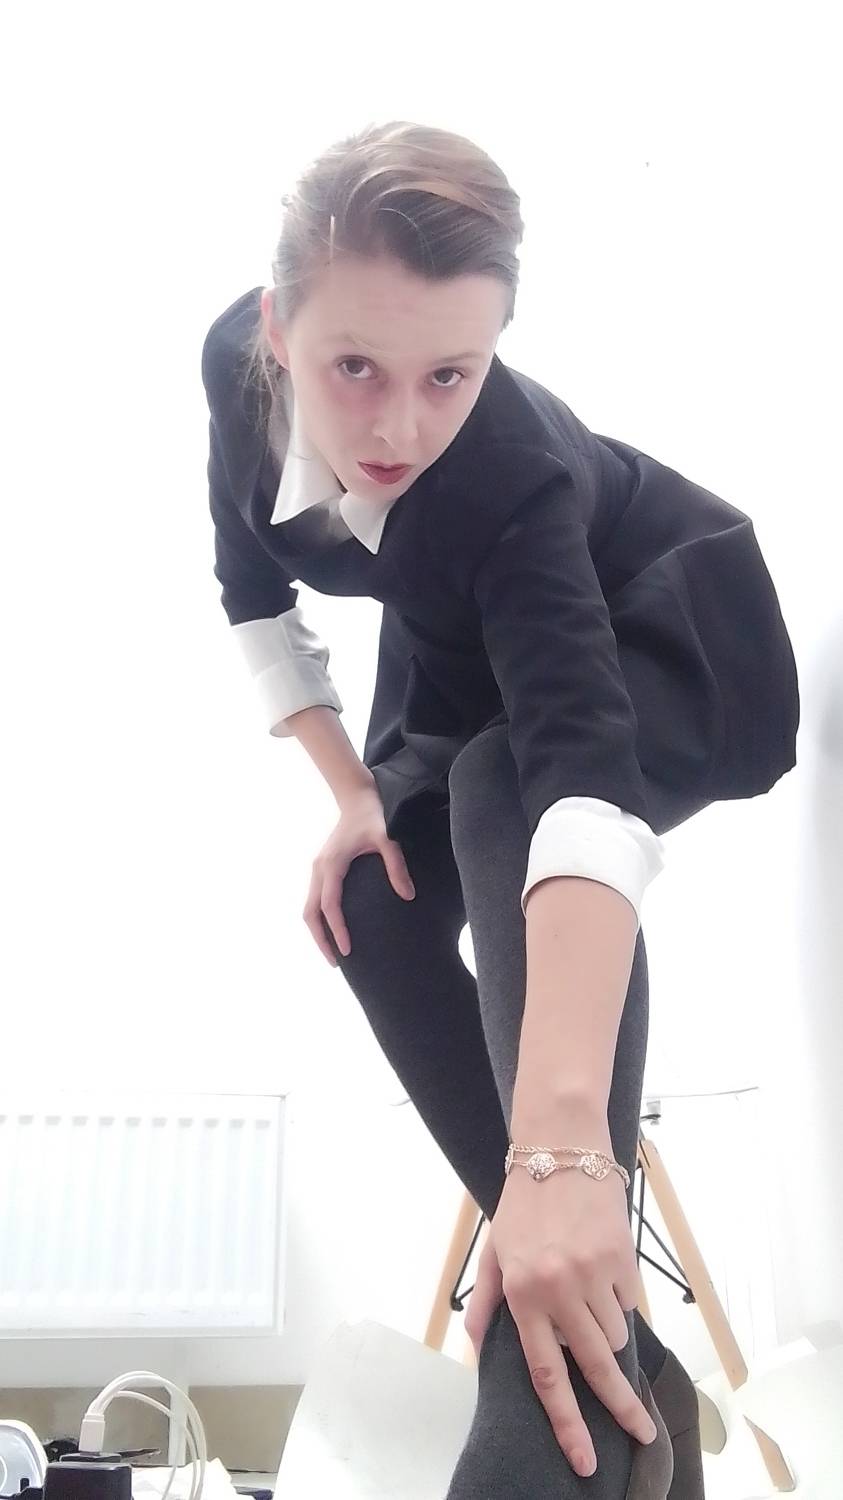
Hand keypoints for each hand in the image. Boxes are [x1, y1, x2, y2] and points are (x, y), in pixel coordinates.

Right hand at [303, 785, 414, 963]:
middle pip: (310, 913)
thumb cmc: (374, 817)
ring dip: (317, 932)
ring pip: (308, 908)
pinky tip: (333, 932)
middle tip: (337, 964)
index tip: (347, 950)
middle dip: (321, 940)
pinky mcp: (321, 869)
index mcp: (332, 864)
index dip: (337, 930)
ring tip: (334, 955)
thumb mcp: (389, 839)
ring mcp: (317, 869)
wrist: (357, 797)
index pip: (330, 905)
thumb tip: (408, 896)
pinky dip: (319, 919)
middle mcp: (319, 868)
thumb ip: (396, 866)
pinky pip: (314, 900)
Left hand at [464, 1120, 656, 1478]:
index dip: (568, 1424)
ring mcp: (593, 1274)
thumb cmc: (524, 1202)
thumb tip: (476, 1347)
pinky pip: (631, 1302)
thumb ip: (489, 1303)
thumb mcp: (495, 1251)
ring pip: (616, 1334)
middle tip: (640, 1433)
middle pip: (596, 1368)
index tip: (586, 1459)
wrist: (561, 1148)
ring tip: (588, 1291)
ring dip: (607, 1330)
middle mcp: (558, 1290)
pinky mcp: (622, 1258)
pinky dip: (621, 1298)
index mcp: (523, 1295)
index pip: (548, 1376)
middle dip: (621, 1408)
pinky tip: (603, 1267)